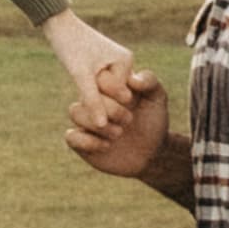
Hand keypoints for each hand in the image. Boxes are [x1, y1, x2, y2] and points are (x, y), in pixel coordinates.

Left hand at [42, 7, 136, 122]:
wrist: (59, 26)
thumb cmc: (70, 46)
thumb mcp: (80, 74)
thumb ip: (92, 100)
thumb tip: (102, 126)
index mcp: (125, 61)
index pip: (121, 96)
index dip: (103, 100)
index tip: (88, 90)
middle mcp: (125, 65)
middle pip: (119, 98)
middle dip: (103, 101)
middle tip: (86, 95)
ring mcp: (117, 68)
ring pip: (110, 96)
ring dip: (97, 99)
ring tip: (83, 93)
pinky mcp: (106, 71)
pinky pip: (103, 91)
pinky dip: (93, 94)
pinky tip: (83, 93)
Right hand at [61, 55, 164, 177]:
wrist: (151, 151)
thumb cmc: (153, 120)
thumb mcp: (157, 98)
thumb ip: (149, 82)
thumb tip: (132, 79)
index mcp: (108, 85)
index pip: (98, 77)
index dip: (112, 87)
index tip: (130, 99)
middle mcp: (93, 100)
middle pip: (86, 96)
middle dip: (110, 109)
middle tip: (129, 120)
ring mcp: (86, 120)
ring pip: (75, 113)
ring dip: (97, 125)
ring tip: (118, 134)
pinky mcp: (82, 142)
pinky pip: (71, 137)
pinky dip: (88, 141)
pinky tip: (107, 145)